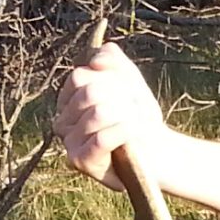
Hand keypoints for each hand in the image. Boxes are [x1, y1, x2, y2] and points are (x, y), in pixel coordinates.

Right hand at [57, 42, 170, 187]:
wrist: (157, 150)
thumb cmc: (136, 114)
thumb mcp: (126, 77)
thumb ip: (110, 58)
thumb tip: (94, 61)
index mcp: (68, 98)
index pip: (80, 76)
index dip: (112, 80)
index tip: (129, 92)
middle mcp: (62, 121)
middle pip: (89, 93)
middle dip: (121, 98)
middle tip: (134, 111)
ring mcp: (69, 142)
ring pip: (98, 114)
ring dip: (127, 115)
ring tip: (136, 123)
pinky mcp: (80, 161)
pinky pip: (102, 139)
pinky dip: (125, 132)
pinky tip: (134, 134)